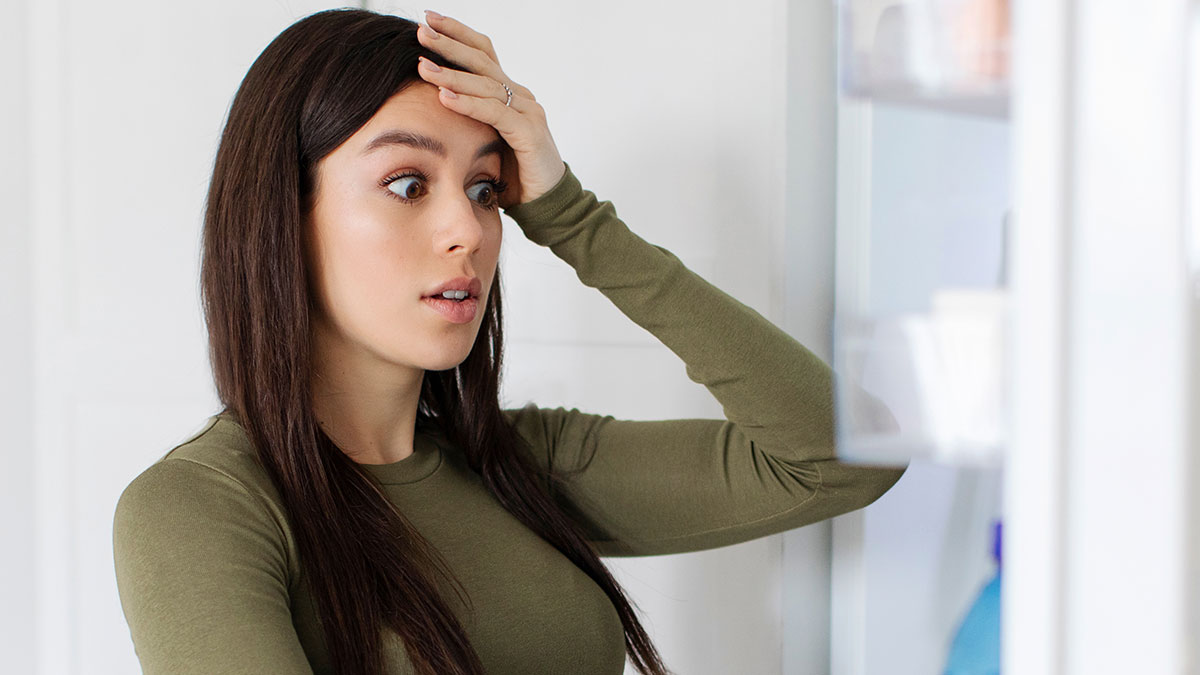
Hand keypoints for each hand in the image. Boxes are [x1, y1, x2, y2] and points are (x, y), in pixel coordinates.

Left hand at [416, 10, 565, 209]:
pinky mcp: (529, 133)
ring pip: (486, 85)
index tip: (428, 20)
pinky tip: (444, 97)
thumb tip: (431, 106)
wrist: (546, 205)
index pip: (482, 53)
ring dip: (451, 74)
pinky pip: (494, 113)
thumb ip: (469, 121)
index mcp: (510, 94)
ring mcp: (528, 112)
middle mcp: (521, 96)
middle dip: (450, 43)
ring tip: (422, 66)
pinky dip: (468, 105)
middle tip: (421, 29)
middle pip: (483, 60)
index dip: (457, 34)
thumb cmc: (513, 175)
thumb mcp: (486, 140)